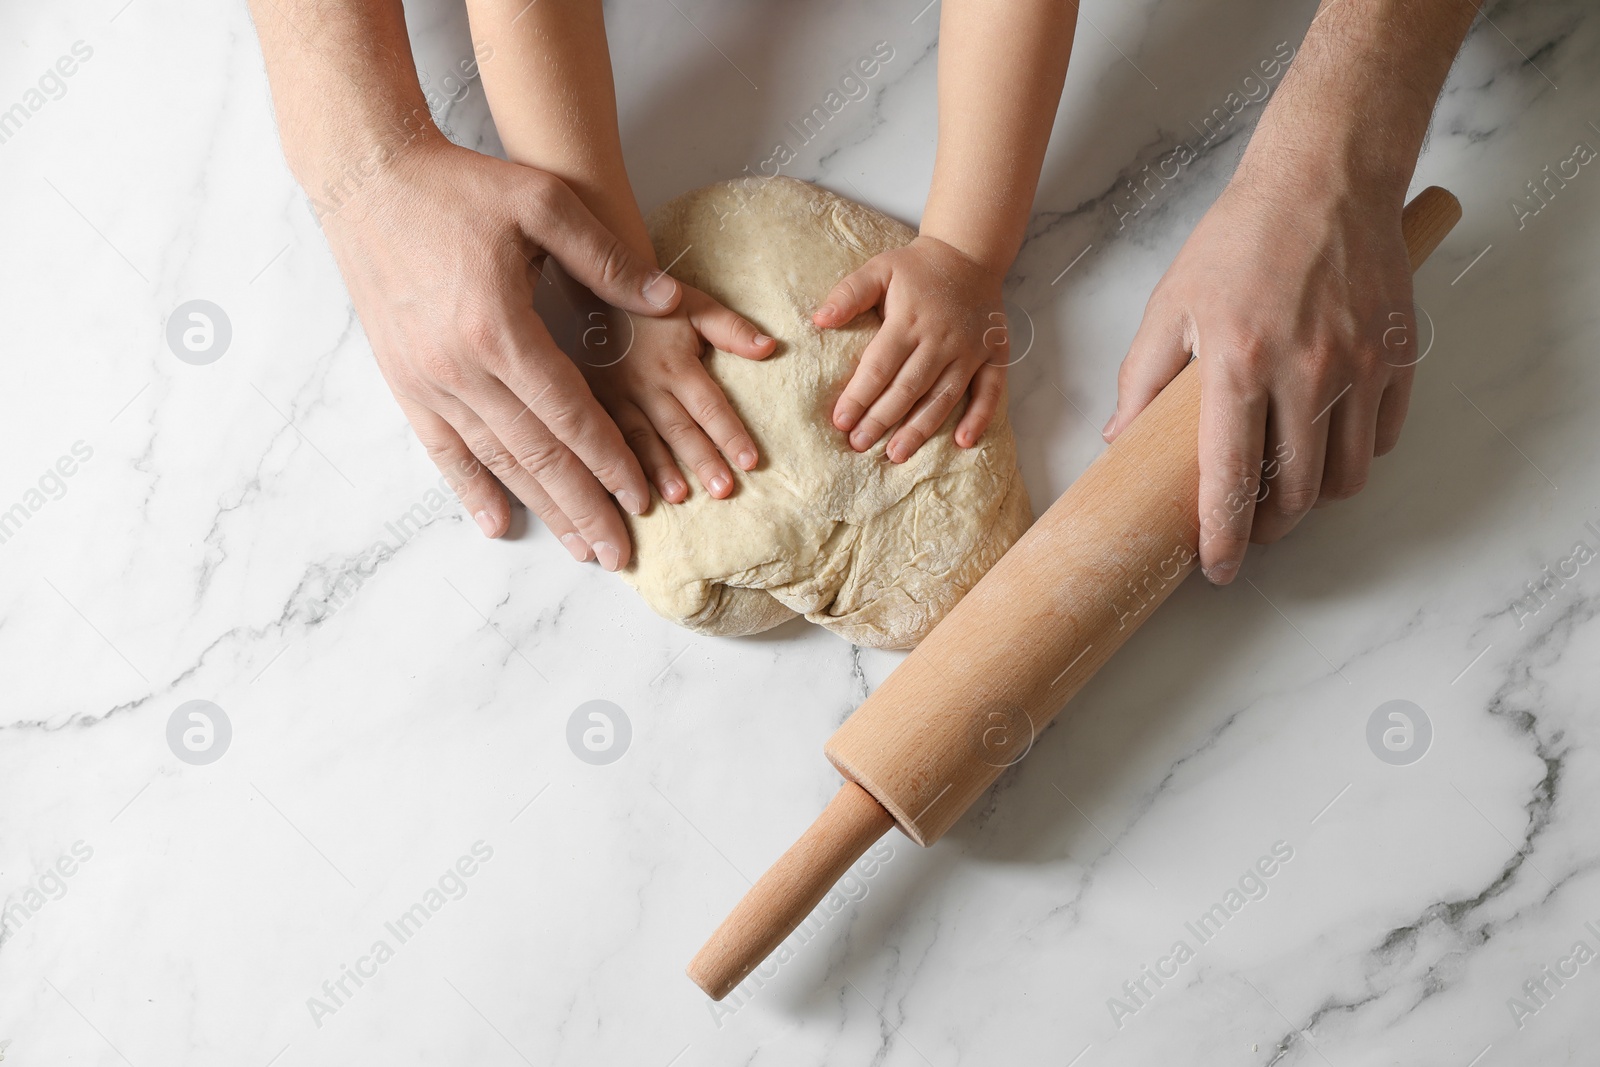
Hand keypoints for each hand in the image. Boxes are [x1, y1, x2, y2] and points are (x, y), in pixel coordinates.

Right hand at [321, 139, 684, 570]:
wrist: (368, 178)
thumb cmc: (461, 186)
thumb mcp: (543, 203)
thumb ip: (608, 259)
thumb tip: (669, 301)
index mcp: (502, 329)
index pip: (570, 416)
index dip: (610, 461)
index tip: (642, 499)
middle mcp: (461, 368)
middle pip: (537, 457)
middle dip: (584, 509)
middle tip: (621, 555)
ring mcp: (426, 381)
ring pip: (496, 463)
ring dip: (542, 510)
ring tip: (581, 549)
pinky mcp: (402, 382)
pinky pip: (442, 451)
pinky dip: (472, 490)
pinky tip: (500, 524)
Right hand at [576, 289, 775, 502]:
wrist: (595, 289)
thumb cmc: (655, 303)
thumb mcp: (696, 306)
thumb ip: (732, 330)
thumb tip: (770, 347)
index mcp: (676, 365)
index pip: (709, 406)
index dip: (730, 434)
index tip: (751, 462)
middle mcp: (646, 385)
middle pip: (679, 429)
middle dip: (701, 460)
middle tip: (723, 490)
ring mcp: (615, 397)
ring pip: (639, 440)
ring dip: (658, 470)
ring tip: (678, 496)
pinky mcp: (592, 404)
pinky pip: (604, 439)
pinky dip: (615, 466)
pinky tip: (626, 491)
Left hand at [813, 235, 1009, 462]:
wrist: (969, 253)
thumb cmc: (917, 268)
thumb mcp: (879, 269)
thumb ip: (849, 294)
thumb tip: (819, 320)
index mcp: (910, 320)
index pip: (879, 366)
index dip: (858, 396)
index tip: (840, 421)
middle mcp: (941, 339)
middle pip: (908, 388)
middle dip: (881, 420)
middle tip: (859, 444)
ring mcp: (970, 350)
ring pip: (943, 397)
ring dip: (921, 428)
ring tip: (897, 454)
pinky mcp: (994, 355)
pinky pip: (991, 391)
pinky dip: (980, 416)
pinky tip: (964, 442)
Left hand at [1106, 173, 1416, 583]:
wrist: (1325, 178)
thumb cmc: (1240, 238)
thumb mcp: (1172, 304)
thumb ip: (1143, 380)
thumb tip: (1120, 442)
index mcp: (1238, 365)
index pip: (1232, 478)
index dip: (1223, 537)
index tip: (1217, 568)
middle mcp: (1306, 373)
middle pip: (1297, 493)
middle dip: (1269, 527)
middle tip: (1247, 527)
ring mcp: (1359, 367)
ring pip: (1346, 477)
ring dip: (1314, 499)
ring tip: (1286, 491)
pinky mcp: (1397, 357)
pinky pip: (1381, 438)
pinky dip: (1354, 456)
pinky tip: (1326, 444)